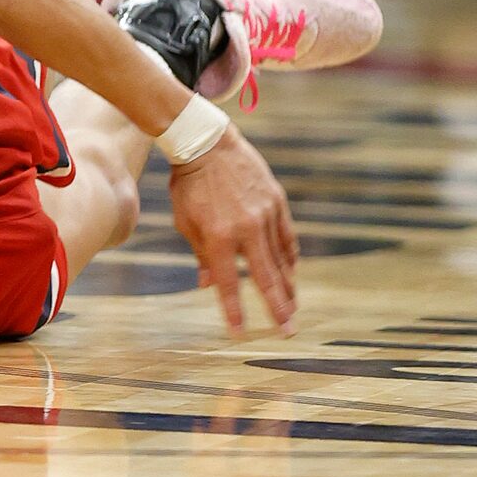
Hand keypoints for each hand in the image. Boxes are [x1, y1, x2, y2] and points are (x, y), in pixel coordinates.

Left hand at [168, 125, 299, 335]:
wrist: (206, 143)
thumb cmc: (188, 184)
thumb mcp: (184, 220)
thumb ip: (200, 254)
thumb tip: (209, 284)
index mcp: (218, 236)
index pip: (229, 283)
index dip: (234, 310)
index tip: (240, 333)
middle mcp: (246, 229)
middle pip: (266, 278)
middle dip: (278, 308)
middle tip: (288, 332)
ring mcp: (265, 215)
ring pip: (281, 260)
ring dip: (287, 286)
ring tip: (291, 307)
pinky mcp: (277, 202)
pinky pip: (287, 237)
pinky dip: (289, 256)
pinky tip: (291, 271)